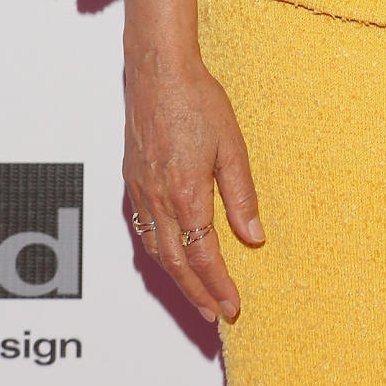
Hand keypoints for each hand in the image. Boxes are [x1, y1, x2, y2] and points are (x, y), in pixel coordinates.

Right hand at [123, 45, 263, 323]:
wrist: (156, 71)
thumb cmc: (196, 100)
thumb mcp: (231, 144)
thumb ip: (241, 194)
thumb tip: (253, 236)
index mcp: (186, 194)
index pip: (203, 256)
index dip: (218, 285)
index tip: (231, 306)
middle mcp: (158, 199)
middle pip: (176, 264)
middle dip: (197, 294)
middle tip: (214, 315)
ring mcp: (140, 191)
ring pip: (155, 251)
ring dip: (176, 280)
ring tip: (195, 295)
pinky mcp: (131, 181)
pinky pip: (142, 231)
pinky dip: (156, 253)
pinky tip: (167, 257)